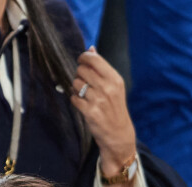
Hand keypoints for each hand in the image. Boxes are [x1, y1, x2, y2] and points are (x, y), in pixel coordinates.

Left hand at [70, 47, 135, 176]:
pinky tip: (81, 104)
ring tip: (83, 94)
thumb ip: (101, 67)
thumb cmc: (114, 107)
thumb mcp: (113, 85)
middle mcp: (107, 87)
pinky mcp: (90, 112)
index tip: (81, 61)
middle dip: (79, 75)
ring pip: (76, 85)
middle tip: (83, 82)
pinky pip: (73, 99)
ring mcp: (98, 100)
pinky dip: (74, 100)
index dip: (83, 58)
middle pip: (82, 71)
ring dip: (75, 89)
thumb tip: (91, 48)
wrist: (118, 133)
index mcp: (115, 78)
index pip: (94, 59)